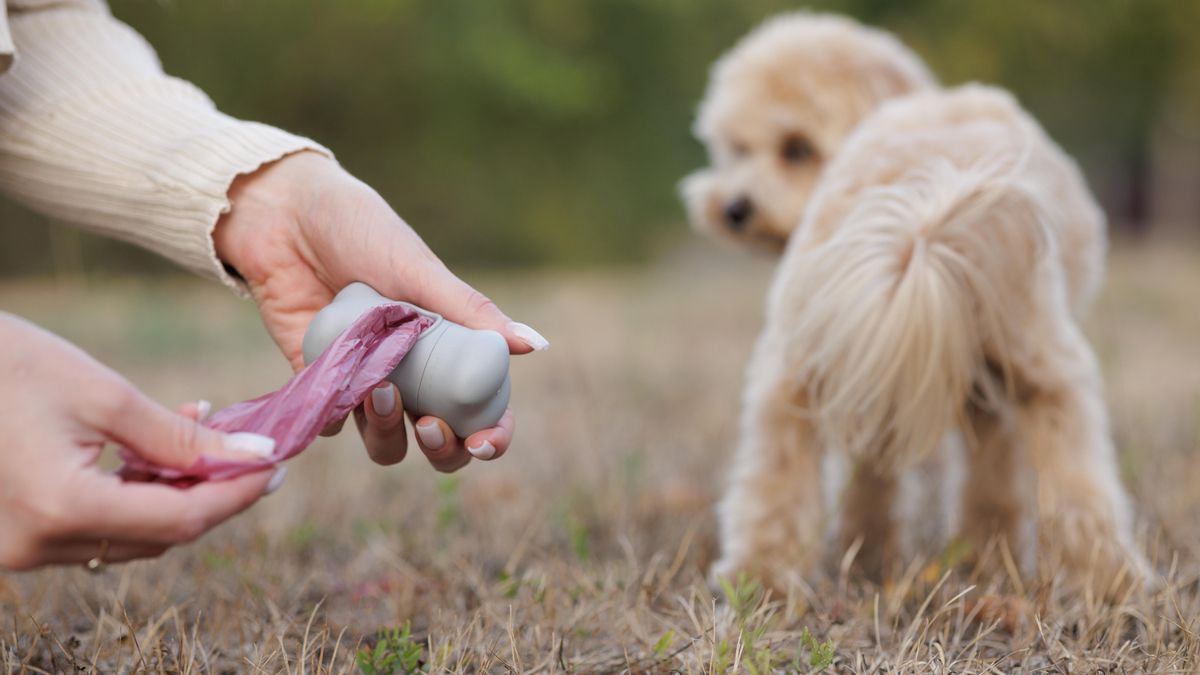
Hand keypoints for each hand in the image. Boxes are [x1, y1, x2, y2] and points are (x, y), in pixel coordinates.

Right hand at [0, 314, 284, 570]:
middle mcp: (38, 544)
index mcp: (62, 508)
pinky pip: (96, 525)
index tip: (276, 466)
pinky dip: (135, 492)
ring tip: (203, 432)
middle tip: (249, 449)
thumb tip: (255, 455)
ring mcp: (22, 547)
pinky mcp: (17, 535)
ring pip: (130, 535)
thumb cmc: (7, 364)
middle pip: (158, 535)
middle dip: (211, 493)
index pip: (178, 520)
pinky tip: (157, 448)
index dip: (235, 495)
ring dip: (175, 491)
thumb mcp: (103, 394)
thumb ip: (181, 436)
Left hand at [213, 152, 546, 470]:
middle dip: (442, 449)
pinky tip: (335, 380)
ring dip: (388, 433)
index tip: (484, 443)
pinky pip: (332, 423)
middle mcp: (413, 373)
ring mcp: (366, 382)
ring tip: (378, 392)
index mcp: (449, 347)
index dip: (492, 436)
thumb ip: (472, 310)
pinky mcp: (318, 382)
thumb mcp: (419, 269)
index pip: (484, 409)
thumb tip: (537, 345)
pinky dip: (336, 415)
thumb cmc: (359, 229)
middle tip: (430, 425)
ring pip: (386, 442)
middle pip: (439, 441)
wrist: (283, 214)